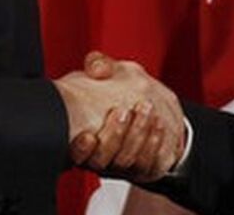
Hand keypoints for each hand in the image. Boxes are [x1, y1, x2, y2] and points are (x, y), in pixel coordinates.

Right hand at [63, 52, 185, 181]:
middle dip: (114, 135)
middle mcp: (100, 156)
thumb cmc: (119, 90)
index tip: (88, 136)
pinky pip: (149, 163)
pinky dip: (154, 144)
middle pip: (102, 159)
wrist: (149, 107)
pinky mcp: (145, 167)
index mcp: (83, 136)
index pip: (75, 153)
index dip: (80, 150)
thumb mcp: (107, 74)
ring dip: (137, 135)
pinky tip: (158, 124)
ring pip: (127, 161)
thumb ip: (98, 65)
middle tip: (124, 111)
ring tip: (146, 110)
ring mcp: (122, 165)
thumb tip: (98, 69)